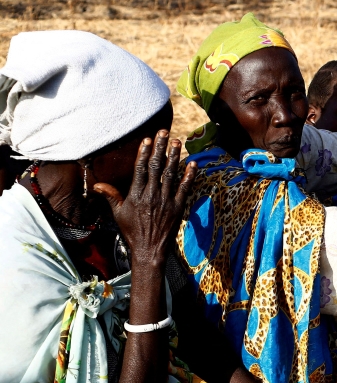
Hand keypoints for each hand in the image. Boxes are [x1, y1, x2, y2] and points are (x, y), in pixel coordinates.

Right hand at [93, 131, 195, 268]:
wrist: (149, 250)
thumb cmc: (132, 231)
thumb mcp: (118, 213)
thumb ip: (110, 196)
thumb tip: (96, 184)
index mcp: (135, 194)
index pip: (140, 169)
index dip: (144, 153)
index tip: (147, 140)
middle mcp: (151, 195)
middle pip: (156, 166)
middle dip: (160, 148)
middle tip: (164, 132)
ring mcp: (165, 201)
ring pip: (171, 174)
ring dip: (174, 157)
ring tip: (177, 142)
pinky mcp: (178, 207)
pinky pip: (184, 188)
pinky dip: (189, 176)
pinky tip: (192, 163)